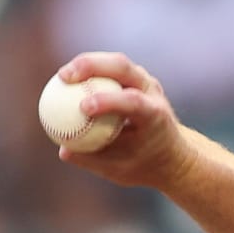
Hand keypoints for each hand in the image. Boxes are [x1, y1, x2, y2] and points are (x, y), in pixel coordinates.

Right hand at [52, 52, 190, 189]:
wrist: (171, 153)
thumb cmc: (143, 164)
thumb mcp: (120, 170)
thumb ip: (93, 160)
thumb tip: (63, 151)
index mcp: (156, 116)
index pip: (133, 101)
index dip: (108, 100)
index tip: (83, 107)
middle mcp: (153, 93)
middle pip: (124, 68)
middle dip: (92, 66)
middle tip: (64, 77)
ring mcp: (145, 82)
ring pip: (117, 62)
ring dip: (88, 62)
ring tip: (62, 75)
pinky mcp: (136, 78)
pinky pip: (110, 68)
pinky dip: (90, 69)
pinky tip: (69, 79)